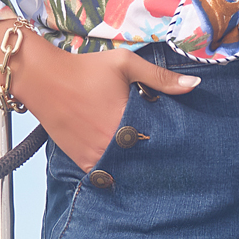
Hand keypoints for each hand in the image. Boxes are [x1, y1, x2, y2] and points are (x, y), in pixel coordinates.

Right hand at [0, 20, 199, 171]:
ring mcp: (94, 155)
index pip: (159, 141)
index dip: (173, 143)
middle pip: (144, 159)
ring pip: (125, 170)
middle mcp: (111, 143)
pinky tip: (126, 164)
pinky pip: (105, 173)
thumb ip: (160, 77)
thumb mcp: (125, 65)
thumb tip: (195, 85)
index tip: (184, 144)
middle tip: (173, 157)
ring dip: (137, 166)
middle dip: (157, 157)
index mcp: (126, 120)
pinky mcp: (81, 161)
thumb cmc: (86, 69)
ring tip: (152, 162)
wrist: (43, 79)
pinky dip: (116, 170)